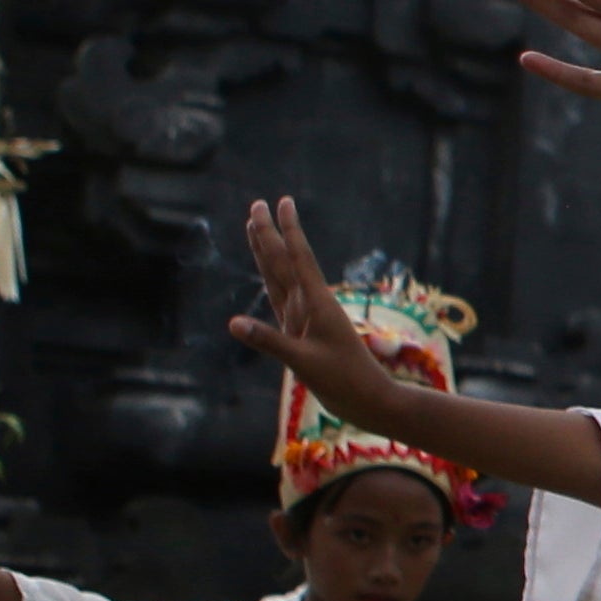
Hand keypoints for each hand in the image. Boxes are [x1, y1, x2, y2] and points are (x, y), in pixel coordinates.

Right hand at [222, 198, 421, 428]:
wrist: (367, 399)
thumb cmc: (342, 381)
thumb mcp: (304, 362)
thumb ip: (269, 341)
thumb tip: (233, 323)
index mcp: (315, 303)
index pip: (297, 258)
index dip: (288, 229)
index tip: (282, 201)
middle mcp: (310, 304)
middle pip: (283, 261)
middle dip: (269, 232)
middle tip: (257, 203)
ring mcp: (305, 317)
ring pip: (280, 276)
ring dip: (268, 252)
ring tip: (257, 227)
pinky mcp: (301, 332)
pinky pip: (280, 300)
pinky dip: (271, 283)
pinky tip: (268, 273)